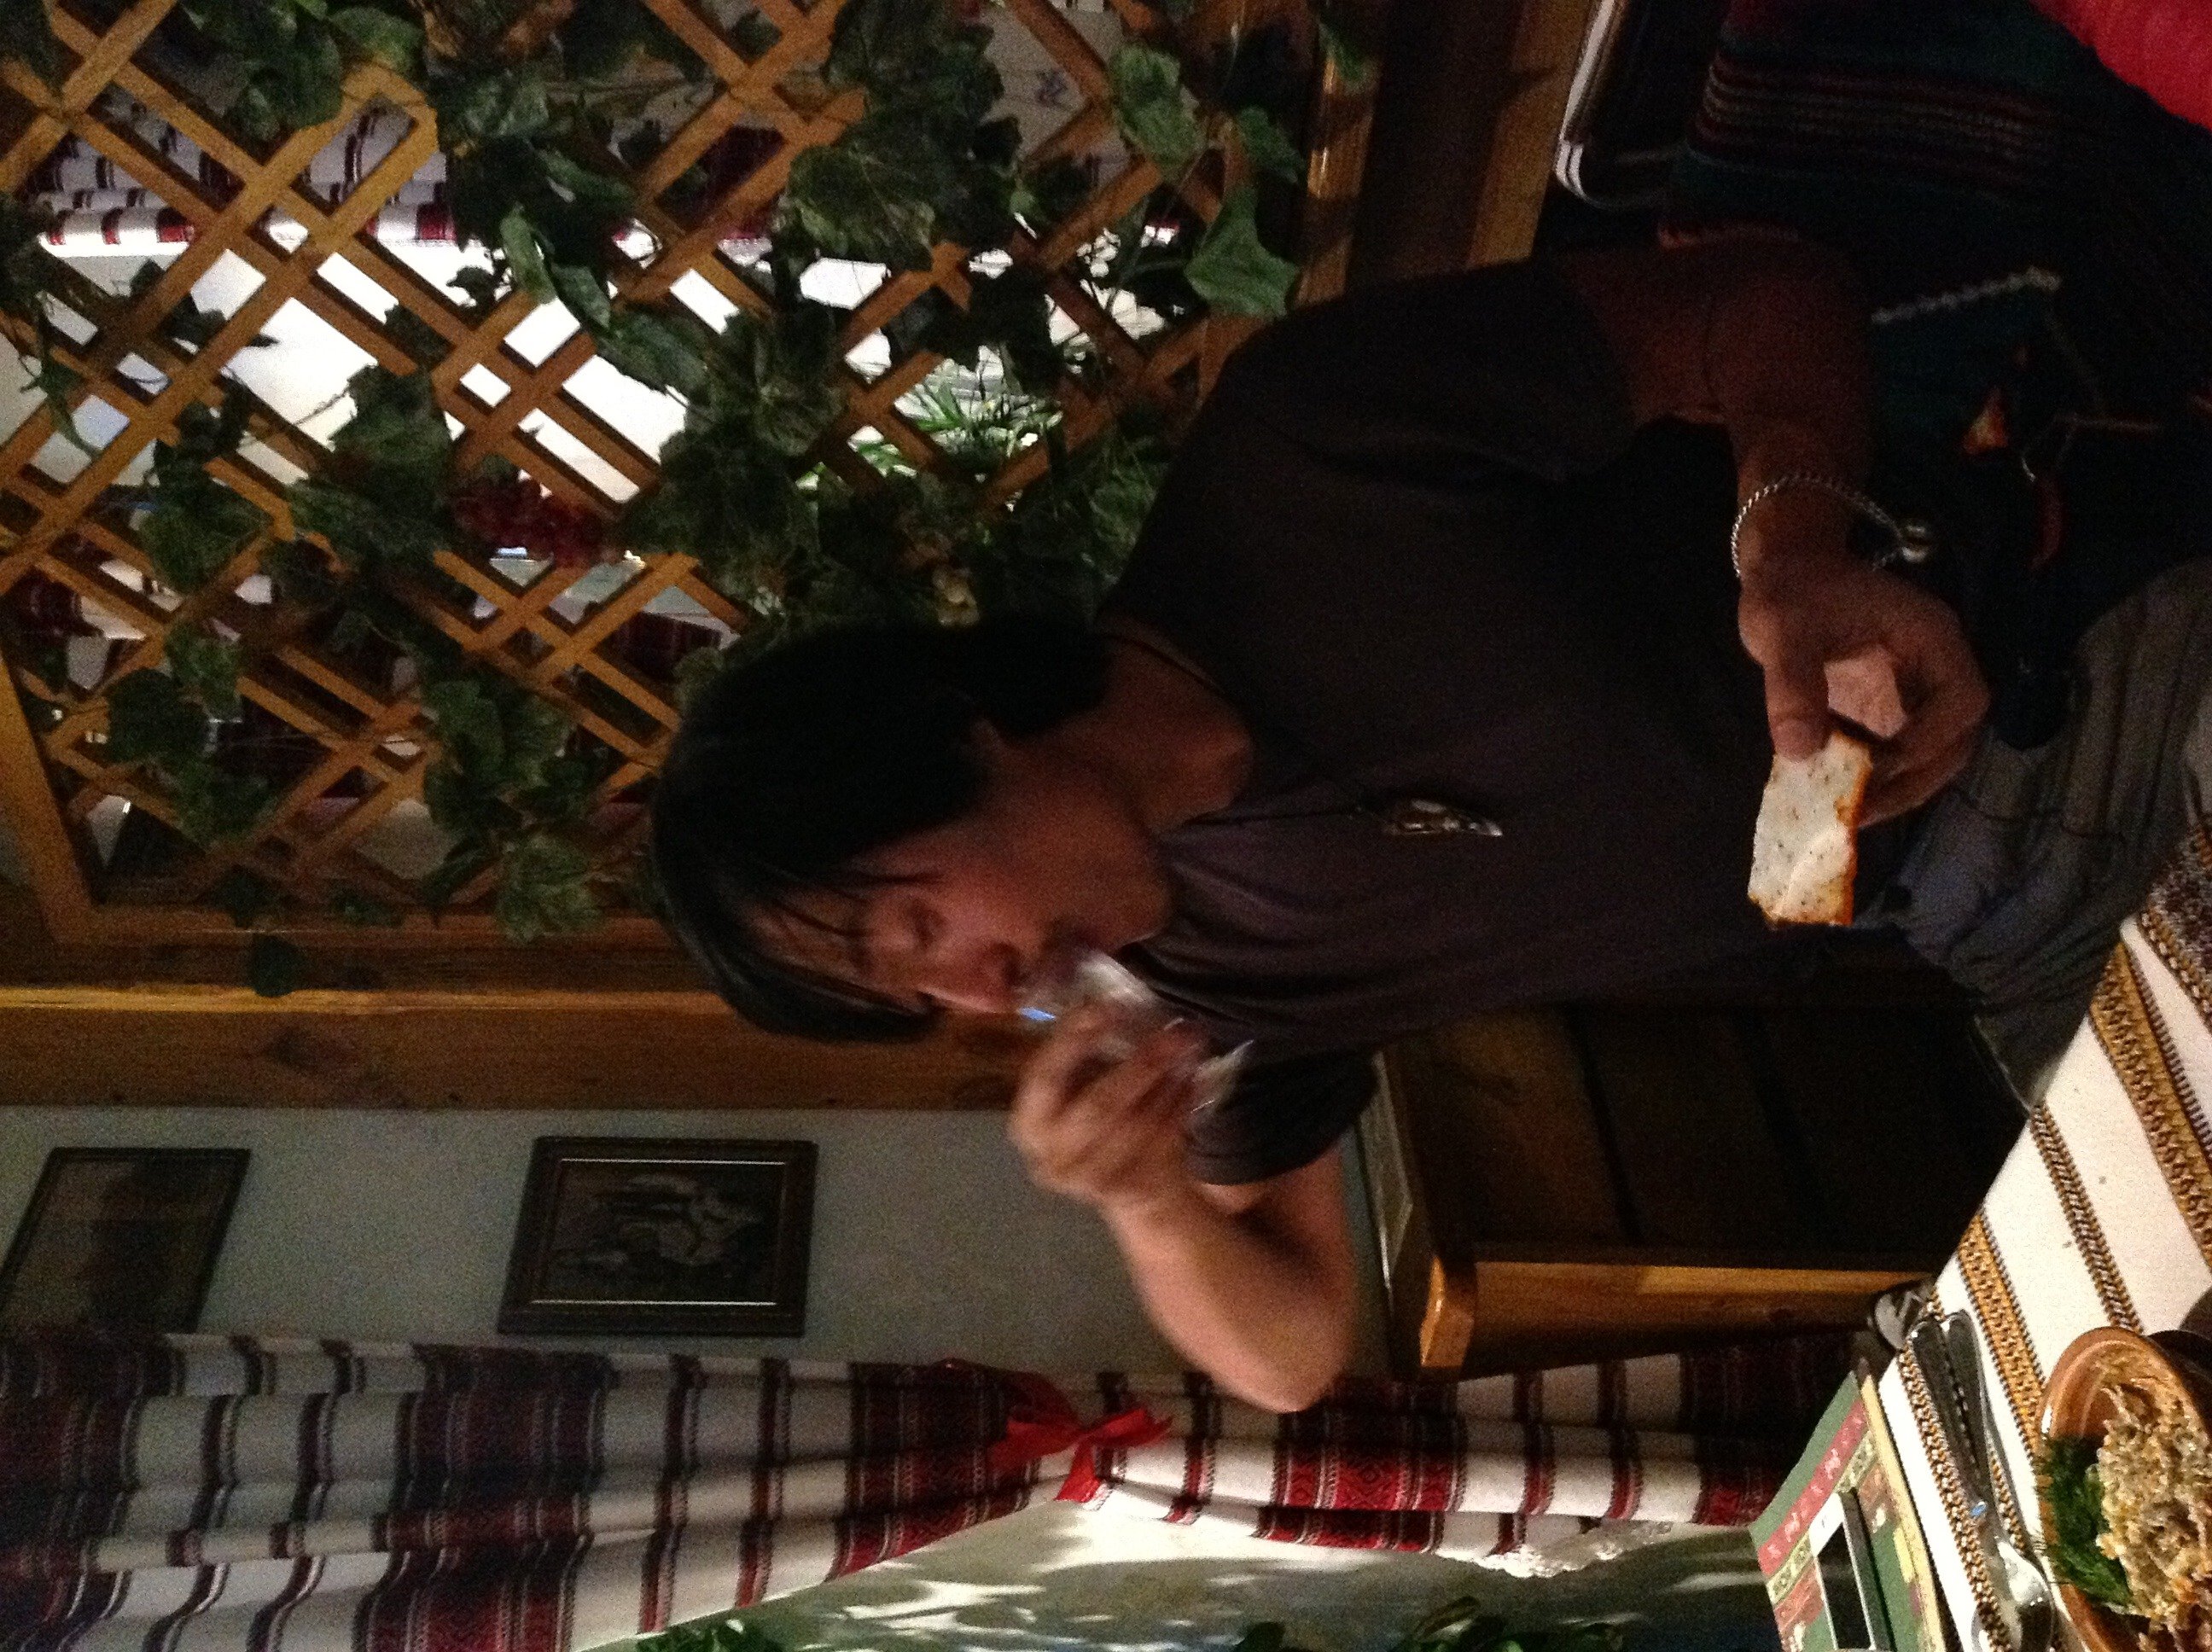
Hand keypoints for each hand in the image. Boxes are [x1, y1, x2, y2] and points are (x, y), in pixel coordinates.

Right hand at [1008, 1007, 1202, 1217]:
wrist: (1133, 1192)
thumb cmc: (1099, 1123)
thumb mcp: (1079, 1090)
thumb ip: (1084, 1054)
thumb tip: (1111, 994)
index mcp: (1030, 1122)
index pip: (1045, 1075)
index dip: (1073, 1040)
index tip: (1107, 1006)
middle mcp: (1053, 1156)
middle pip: (1099, 1106)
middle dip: (1143, 1064)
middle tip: (1179, 1029)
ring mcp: (1092, 1181)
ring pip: (1139, 1124)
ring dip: (1169, 1081)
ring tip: (1190, 1047)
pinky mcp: (1132, 1191)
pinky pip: (1163, 1142)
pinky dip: (1182, 1105)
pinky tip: (1193, 1077)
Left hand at [1737, 535, 1988, 822]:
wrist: (1786, 574)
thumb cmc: (1792, 590)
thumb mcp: (1783, 630)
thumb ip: (1792, 685)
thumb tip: (1799, 750)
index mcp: (1931, 640)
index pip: (1961, 700)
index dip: (1929, 740)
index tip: (1880, 768)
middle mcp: (1934, 670)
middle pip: (1954, 739)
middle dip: (1914, 780)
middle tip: (1863, 811)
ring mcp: (1913, 694)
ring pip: (1929, 755)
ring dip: (1896, 789)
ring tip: (1848, 814)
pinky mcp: (1887, 711)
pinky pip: (1894, 754)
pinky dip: (1872, 780)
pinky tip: (1836, 795)